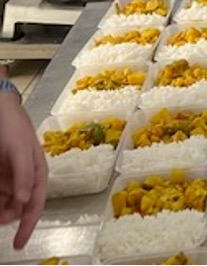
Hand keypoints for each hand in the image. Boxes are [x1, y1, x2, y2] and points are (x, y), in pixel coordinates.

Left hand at [0, 93, 46, 248]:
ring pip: (5, 203)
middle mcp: (25, 179)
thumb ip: (24, 175)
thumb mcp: (20, 150)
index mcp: (37, 174)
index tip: (19, 244)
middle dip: (6, 218)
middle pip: (18, 208)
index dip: (28, 226)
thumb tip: (25, 201)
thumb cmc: (14, 126)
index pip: (35, 205)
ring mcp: (11, 177)